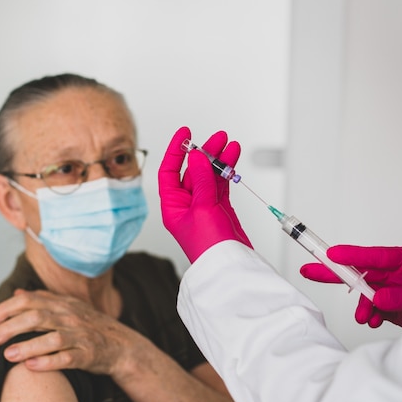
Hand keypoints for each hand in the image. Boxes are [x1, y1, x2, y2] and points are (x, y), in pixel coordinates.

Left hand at [0, 289, 139, 375]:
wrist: (122, 346)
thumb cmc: (90, 326)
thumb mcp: (68, 308)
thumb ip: (43, 300)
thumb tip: (16, 294)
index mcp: (62, 304)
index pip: (30, 300)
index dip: (7, 309)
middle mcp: (70, 317)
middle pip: (37, 317)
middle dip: (11, 327)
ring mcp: (80, 336)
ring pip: (52, 338)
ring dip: (28, 346)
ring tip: (8, 355)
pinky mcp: (88, 355)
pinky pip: (67, 358)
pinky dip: (49, 362)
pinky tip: (31, 367)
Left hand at [158, 126, 251, 262]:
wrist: (229, 268)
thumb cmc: (209, 248)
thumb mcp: (202, 209)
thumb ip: (201, 181)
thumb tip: (196, 157)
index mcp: (172, 206)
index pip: (168, 171)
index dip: (175, 150)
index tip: (185, 133)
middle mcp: (186, 205)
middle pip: (192, 171)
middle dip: (204, 152)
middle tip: (218, 138)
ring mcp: (204, 207)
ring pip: (209, 176)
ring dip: (219, 160)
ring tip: (230, 144)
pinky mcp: (220, 210)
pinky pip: (221, 185)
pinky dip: (227, 172)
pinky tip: (233, 158)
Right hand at [300, 245, 401, 327]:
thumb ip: (401, 295)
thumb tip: (376, 299)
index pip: (373, 256)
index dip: (351, 256)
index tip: (331, 254)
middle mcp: (394, 272)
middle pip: (359, 271)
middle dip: (333, 272)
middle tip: (309, 270)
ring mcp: (389, 288)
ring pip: (365, 294)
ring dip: (361, 306)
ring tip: (363, 318)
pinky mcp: (387, 304)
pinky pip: (371, 307)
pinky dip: (369, 315)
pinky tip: (373, 320)